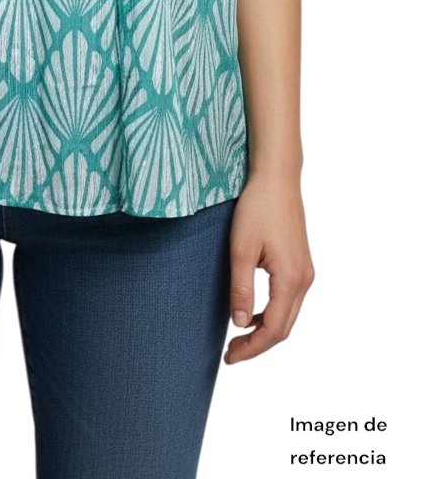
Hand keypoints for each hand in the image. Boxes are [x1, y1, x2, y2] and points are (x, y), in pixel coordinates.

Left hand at [224, 173, 314, 363]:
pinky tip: (252, 312)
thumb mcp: (241, 249)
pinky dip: (271, 313)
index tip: (229, 357)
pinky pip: (289, 300)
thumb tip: (240, 324)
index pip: (274, 329)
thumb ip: (241, 288)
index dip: (252, 348)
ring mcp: (306, 272)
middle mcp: (304, 280)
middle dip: (258, 344)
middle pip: (284, 327)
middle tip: (230, 352)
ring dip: (265, 329)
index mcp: (291, 279)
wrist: (277, 179)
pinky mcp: (301, 264)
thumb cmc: (257, 208)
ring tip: (238, 336)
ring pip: (288, 315)